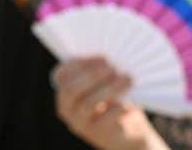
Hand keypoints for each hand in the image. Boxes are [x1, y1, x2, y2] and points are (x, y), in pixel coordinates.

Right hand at [53, 57, 167, 149]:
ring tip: (128, 79)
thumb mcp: (104, 84)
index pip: (61, 74)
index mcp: (65, 91)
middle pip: (71, 90)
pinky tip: (130, 105)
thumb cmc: (115, 99)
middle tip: (114, 68)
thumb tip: (112, 56)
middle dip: (93, 76)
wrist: (129, 132)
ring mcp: (81, 124)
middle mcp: (67, 109)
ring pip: (88, 104)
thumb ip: (101, 71)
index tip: (103, 57)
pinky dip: (119, 109)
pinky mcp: (98, 135)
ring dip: (110, 89)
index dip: (80, 63)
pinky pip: (106, 120)